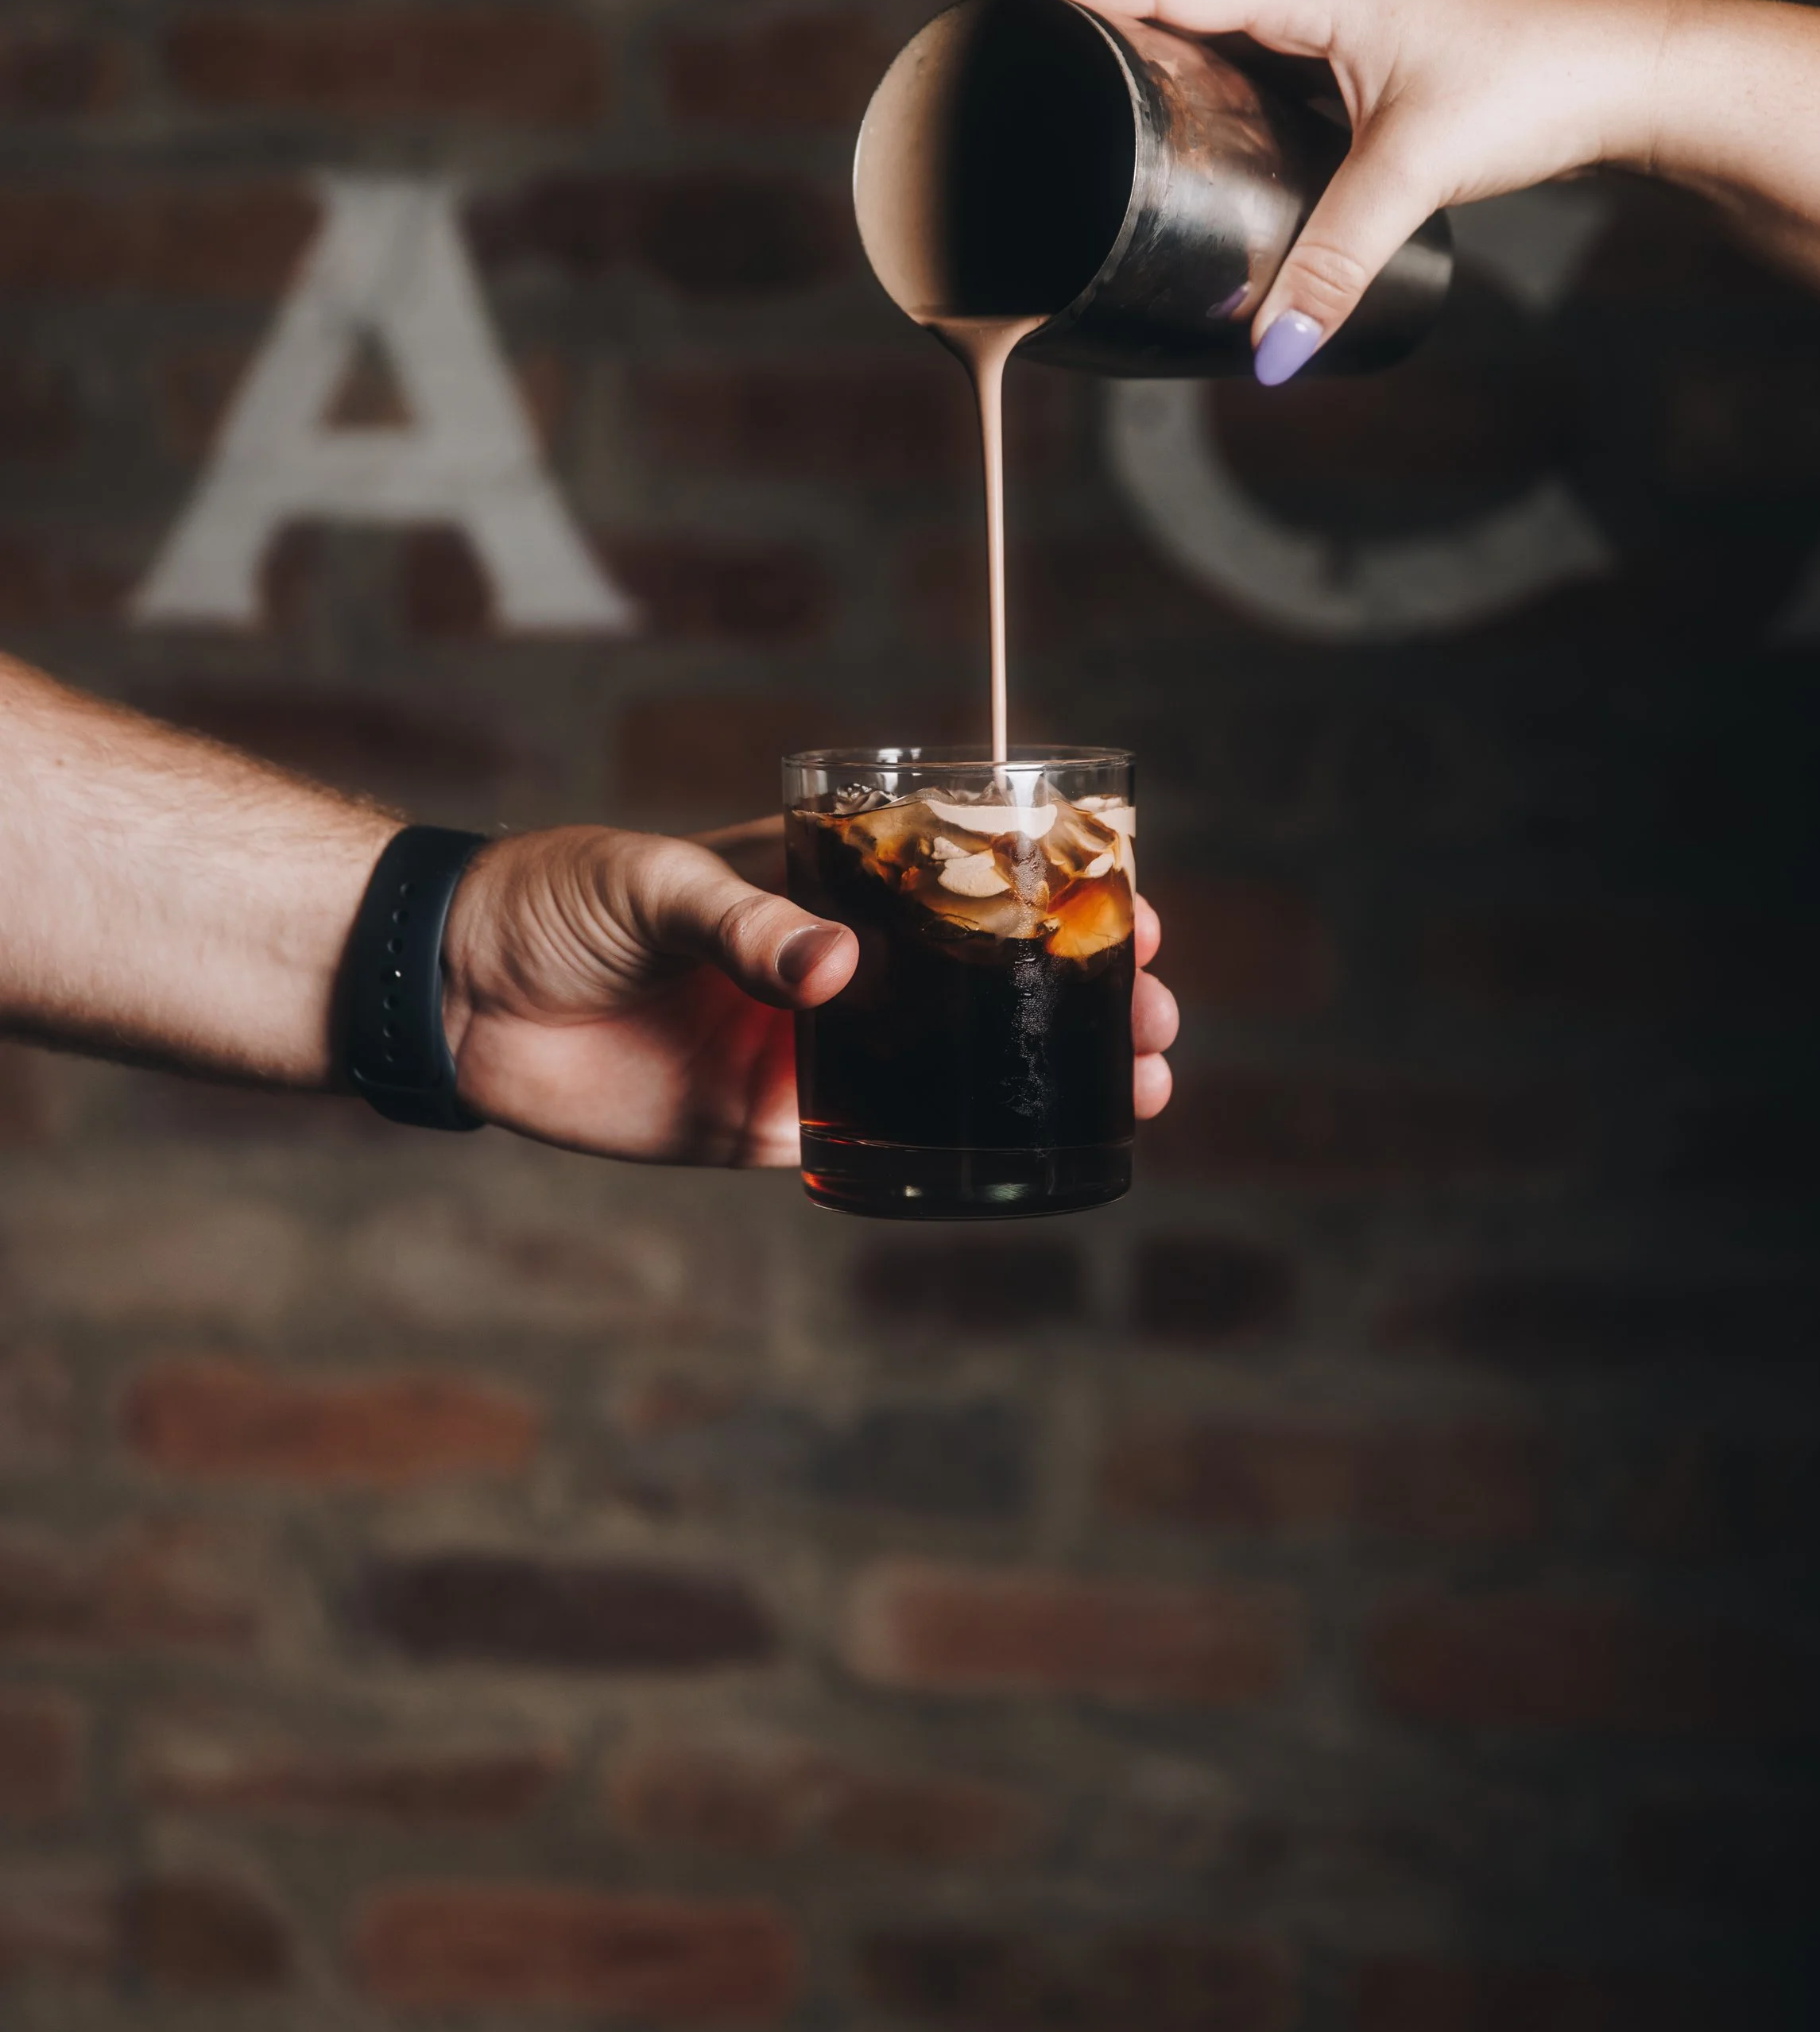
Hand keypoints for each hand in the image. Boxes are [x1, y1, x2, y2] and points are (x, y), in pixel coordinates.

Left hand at [441, 823, 1176, 1165]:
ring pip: (949, 1066)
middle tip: (1158, 1011)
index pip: (955, 878)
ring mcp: (803, 1049)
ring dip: (1040, 1073)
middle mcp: (827, 965)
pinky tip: (1029, 1152)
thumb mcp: (653, 883)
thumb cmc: (550, 901)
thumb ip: (747, 922)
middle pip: (980, 978)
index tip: (1124, 901)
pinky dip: (951, 1150)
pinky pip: (876, 1145)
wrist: (449, 992)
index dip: (1045, 890)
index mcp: (814, 882)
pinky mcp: (763, 1127)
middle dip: (1077, 990)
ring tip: (1140, 1083)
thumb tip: (840, 970)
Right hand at [1031, 0, 1671, 381]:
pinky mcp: (1371, 34)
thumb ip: (1332, 267)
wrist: (1630, 72)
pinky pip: (1268, 42)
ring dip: (1165, 46)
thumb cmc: (1532, 90)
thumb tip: (1269, 357)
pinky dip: (1223, 72)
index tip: (1010, 3)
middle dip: (1105, 18)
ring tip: (1088, 92)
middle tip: (1027, 60)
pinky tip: (1197, 115)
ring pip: (1228, 16)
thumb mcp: (1414, 180)